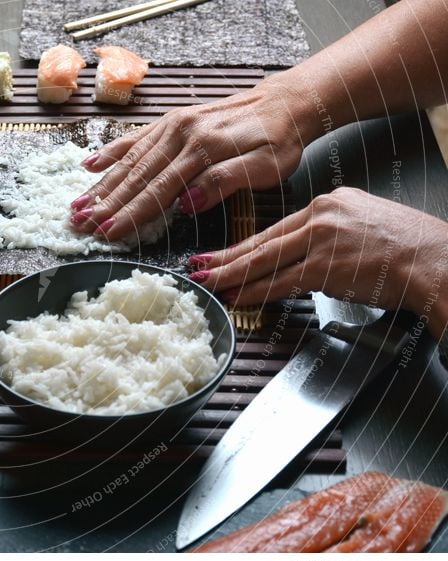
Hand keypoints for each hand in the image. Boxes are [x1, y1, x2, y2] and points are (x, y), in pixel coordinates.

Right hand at [69, 81, 314, 239]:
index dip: (131, 214)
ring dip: (101, 185)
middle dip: (105, 204)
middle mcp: (180, 133)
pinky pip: (135, 138)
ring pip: (130, 160)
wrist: (287, 101)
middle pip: (136, 176)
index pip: (159, 190)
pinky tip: (89, 165)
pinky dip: (111, 152)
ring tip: (76, 205)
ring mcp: (172, 125)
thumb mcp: (266, 167)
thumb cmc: (278, 140)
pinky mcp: (171, 121)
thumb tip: (185, 204)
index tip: (107, 233)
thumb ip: (224, 183)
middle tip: (79, 224)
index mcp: (202, 149)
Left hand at [188, 187, 447, 337]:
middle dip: (224, 258)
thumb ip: (329, 232)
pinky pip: (283, 282)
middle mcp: (322, 216)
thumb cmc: (410, 247)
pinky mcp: (328, 266)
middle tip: (197, 268)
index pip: (274, 228)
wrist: (437, 260)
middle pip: (262, 241)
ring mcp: (323, 241)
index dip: (242, 245)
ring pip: (266, 261)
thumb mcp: (365, 221)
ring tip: (208, 284)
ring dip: (232, 276)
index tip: (218, 254)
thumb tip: (301, 251)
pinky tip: (239, 297)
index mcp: (329, 202)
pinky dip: (257, 292)